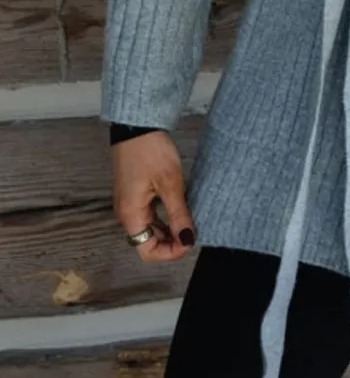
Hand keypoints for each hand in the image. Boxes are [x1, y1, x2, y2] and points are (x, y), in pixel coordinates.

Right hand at [112, 130, 196, 261]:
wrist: (137, 125)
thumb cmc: (150, 151)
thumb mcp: (170, 184)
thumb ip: (179, 215)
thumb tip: (188, 241)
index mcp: (131, 216)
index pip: (148, 251)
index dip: (170, 252)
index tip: (191, 239)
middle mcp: (127, 214)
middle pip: (149, 242)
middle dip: (172, 242)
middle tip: (194, 229)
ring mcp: (130, 203)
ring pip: (151, 229)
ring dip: (170, 229)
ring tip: (190, 218)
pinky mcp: (135, 193)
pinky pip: (150, 214)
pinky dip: (165, 217)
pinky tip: (181, 207)